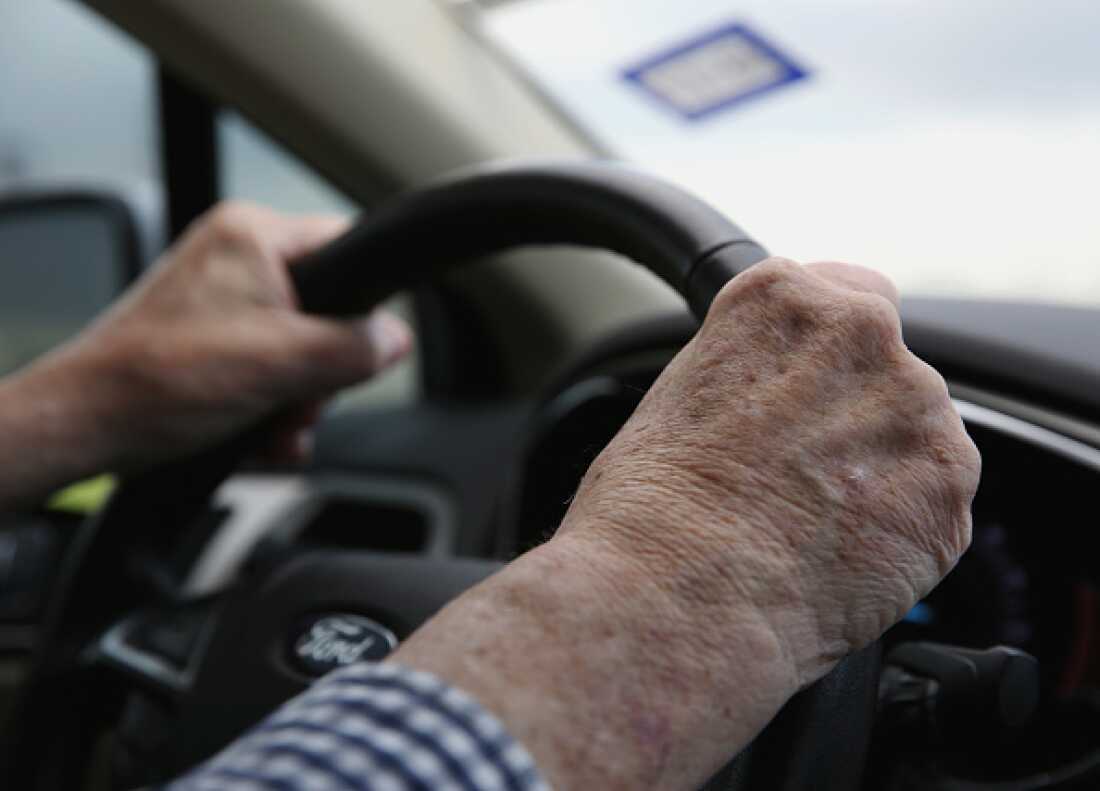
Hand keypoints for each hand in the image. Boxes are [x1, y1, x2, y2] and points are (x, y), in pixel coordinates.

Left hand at [0, 202, 410, 503]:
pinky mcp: (209, 339)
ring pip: (299, 347)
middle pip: (327, 310)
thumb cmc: (159, 380)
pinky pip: (268, 365)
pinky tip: (259, 434)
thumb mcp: (283, 363)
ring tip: (273, 428)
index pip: (347, 245)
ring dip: (297, 400)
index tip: (363, 345)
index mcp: (252, 235)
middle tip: (300, 401)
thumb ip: (353, 348)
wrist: (87, 424)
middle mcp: (235, 258)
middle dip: (320, 374)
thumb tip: (396, 340)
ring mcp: (220, 299)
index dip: (365, 303)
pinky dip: (270, 405)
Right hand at [392, 257, 978, 789]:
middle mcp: (859, 332)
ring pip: (916, 432)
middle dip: (855, 413)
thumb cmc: (650, 509)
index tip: (811, 388)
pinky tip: (843, 552)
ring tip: (812, 524)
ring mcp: (914, 405)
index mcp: (782, 298)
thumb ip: (749, 373)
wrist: (678, 593)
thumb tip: (775, 406)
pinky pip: (937, 497)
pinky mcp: (949, 483)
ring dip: (882, 469)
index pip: (845, 292)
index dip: (827, 353)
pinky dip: (904, 525)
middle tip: (799, 474)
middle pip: (885, 364)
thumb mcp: (678, 398)